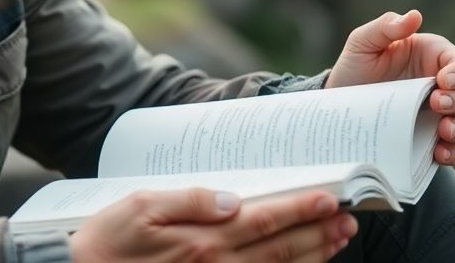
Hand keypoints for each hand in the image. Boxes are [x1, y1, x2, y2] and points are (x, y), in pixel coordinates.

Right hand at [69, 188, 355, 262]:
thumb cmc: (106, 242)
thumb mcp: (140, 206)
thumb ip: (190, 200)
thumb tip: (232, 198)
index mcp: (201, 240)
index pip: (263, 221)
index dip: (300, 209)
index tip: (331, 197)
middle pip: (279, 249)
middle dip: (317, 232)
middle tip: (348, 218)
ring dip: (311, 256)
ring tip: (336, 239)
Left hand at [326, 9, 454, 166]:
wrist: (338, 104)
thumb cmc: (355, 67)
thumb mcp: (362, 43)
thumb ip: (386, 27)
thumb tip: (414, 16)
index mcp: (433, 59)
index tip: (444, 80)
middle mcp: (441, 88)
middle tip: (437, 103)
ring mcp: (438, 116)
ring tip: (443, 131)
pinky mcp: (430, 139)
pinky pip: (453, 150)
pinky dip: (453, 153)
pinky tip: (439, 153)